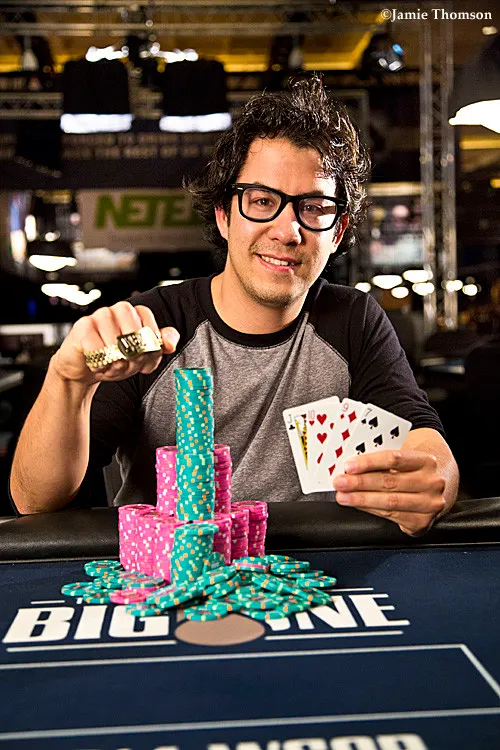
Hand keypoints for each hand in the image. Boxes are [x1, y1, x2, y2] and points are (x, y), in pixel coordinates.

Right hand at [51, 301, 179, 385]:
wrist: (85, 367)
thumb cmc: (115, 358)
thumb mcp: (142, 356)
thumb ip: (160, 347)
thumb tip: (170, 344)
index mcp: (136, 313)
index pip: (151, 329)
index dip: (150, 351)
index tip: (144, 362)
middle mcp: (119, 309)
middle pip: (135, 335)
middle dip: (133, 358)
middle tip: (125, 366)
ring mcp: (101, 315)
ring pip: (116, 342)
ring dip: (115, 363)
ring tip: (110, 366)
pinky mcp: (83, 325)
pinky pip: (97, 348)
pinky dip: (99, 363)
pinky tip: (97, 364)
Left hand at [332, 450, 446, 535]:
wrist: (437, 492)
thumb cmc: (413, 473)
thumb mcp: (405, 461)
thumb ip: (382, 462)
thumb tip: (350, 467)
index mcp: (426, 460)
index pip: (394, 458)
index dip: (369, 462)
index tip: (349, 466)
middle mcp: (432, 482)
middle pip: (390, 482)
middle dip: (360, 483)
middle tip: (340, 482)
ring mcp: (429, 504)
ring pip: (389, 502)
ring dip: (361, 499)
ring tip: (343, 496)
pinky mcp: (422, 522)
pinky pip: (391, 516)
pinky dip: (371, 510)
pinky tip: (358, 505)